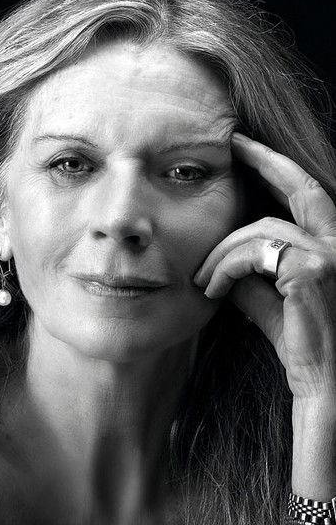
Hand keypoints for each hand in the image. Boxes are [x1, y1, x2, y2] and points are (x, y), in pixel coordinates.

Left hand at [194, 133, 335, 399]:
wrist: (322, 380)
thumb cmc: (300, 341)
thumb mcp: (270, 301)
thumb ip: (251, 277)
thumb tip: (223, 263)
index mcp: (331, 245)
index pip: (307, 195)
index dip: (280, 167)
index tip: (249, 148)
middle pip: (300, 186)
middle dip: (265, 159)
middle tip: (234, 144)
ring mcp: (329, 255)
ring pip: (258, 231)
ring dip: (221, 253)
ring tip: (201, 280)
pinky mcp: (310, 271)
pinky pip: (252, 254)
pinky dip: (224, 267)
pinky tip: (211, 289)